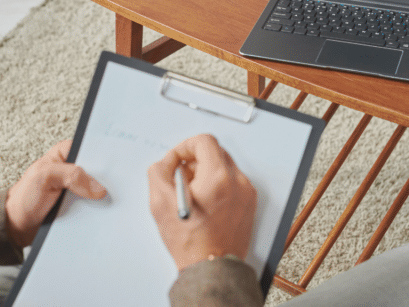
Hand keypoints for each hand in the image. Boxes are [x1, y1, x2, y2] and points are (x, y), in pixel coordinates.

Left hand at [5, 139, 106, 247]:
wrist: (17, 226)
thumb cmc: (24, 198)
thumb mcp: (44, 177)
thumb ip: (70, 175)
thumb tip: (97, 186)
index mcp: (63, 154)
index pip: (90, 149)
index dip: (101, 159)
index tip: (112, 170)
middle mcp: (71, 168)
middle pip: (96, 170)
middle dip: (103, 179)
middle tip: (111, 188)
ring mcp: (75, 187)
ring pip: (96, 188)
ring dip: (100, 197)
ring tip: (108, 203)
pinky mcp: (77, 203)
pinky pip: (92, 204)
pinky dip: (96, 209)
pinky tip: (101, 214)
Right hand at [148, 134, 256, 269]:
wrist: (211, 268)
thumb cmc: (191, 242)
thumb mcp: (160, 202)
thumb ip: (159, 171)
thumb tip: (167, 162)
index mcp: (218, 177)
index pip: (204, 141)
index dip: (185, 146)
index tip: (176, 159)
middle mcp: (237, 182)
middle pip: (215, 152)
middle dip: (194, 161)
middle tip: (180, 178)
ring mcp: (246, 193)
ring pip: (223, 167)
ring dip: (205, 174)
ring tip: (191, 195)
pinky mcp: (248, 204)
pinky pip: (231, 183)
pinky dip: (217, 186)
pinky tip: (204, 204)